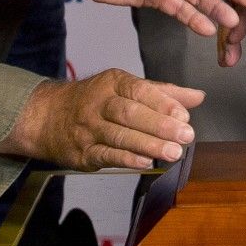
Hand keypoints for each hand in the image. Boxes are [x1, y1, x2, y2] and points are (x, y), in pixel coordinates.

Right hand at [12, 70, 204, 169]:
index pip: (139, 90)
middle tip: (185, 136)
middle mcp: (99, 103)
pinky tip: (145, 162)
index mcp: (112, 83)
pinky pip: (105, 155)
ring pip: (119, 136)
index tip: (184, 116)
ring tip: (173, 152)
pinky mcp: (82, 152)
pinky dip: (126, 159)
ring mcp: (88, 128)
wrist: (46, 116)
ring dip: (148, 145)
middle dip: (160, 125)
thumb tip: (198, 96)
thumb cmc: (94, 100)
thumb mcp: (125, 88)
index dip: (162, 103)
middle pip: (130, 113)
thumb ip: (162, 93)